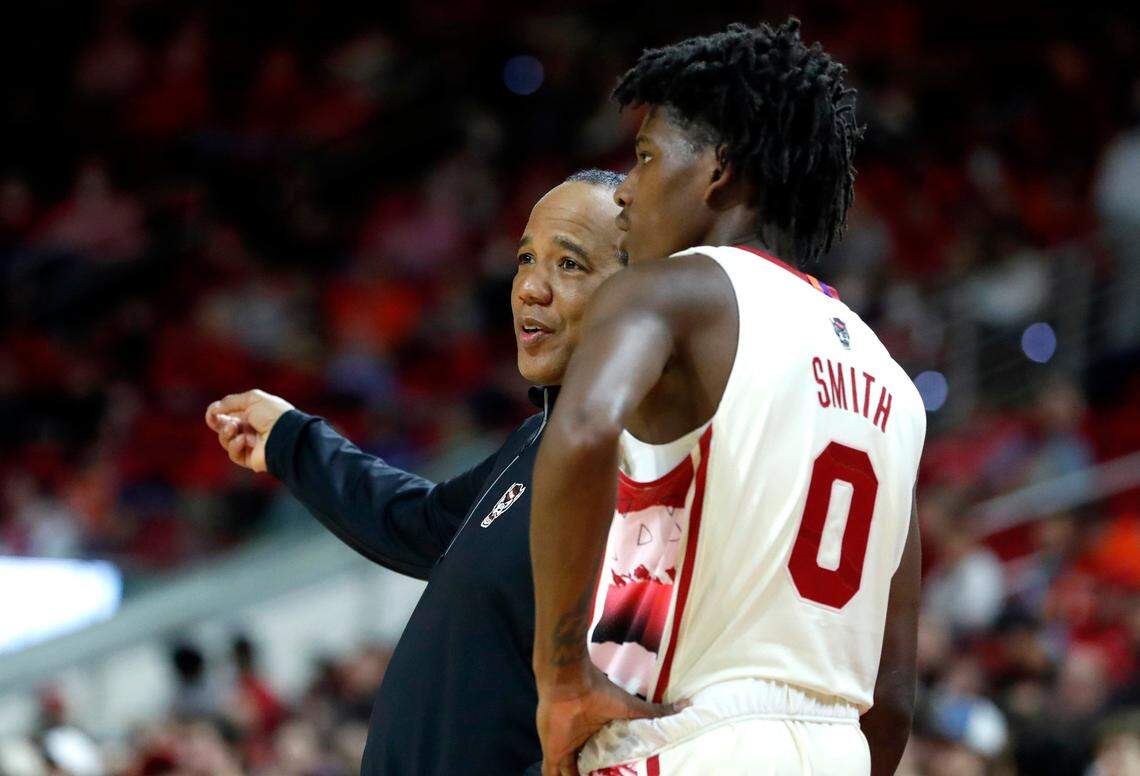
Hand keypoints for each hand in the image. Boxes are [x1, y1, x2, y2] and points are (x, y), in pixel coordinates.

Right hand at [204, 389, 294, 472]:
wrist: (286, 434)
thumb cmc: (273, 414)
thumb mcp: (253, 399)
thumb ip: (231, 402)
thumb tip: (214, 408)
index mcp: (252, 413)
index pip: (228, 414)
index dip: (216, 413)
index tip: (211, 412)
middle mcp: (250, 429)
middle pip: (223, 427)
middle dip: (217, 423)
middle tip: (214, 419)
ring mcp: (250, 444)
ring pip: (226, 440)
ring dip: (226, 433)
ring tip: (234, 428)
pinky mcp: (250, 459)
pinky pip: (234, 454)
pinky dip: (235, 445)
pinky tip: (243, 440)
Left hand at [536, 661, 680, 775]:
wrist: (569, 683)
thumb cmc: (599, 693)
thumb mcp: (631, 707)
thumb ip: (655, 711)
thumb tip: (686, 705)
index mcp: (598, 734)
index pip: (603, 758)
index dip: (610, 769)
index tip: (623, 774)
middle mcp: (581, 743)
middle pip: (586, 769)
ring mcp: (565, 750)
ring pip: (569, 774)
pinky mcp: (552, 754)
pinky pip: (551, 774)